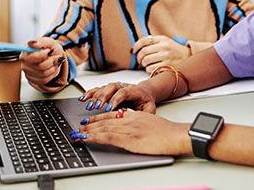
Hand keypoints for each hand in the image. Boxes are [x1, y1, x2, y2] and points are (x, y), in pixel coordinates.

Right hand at [20, 37, 64, 85]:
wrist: (53, 56)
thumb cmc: (50, 48)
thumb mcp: (49, 42)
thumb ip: (41, 42)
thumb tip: (31, 43)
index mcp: (26, 52)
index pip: (32, 57)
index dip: (43, 55)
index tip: (48, 50)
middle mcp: (24, 62)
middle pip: (41, 67)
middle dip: (52, 62)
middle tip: (55, 57)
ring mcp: (27, 72)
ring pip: (44, 74)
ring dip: (53, 68)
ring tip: (53, 63)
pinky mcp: (32, 79)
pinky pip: (44, 80)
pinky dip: (51, 75)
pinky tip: (51, 69)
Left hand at [71, 109, 190, 155]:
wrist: (176, 135)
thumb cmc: (168, 132)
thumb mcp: (150, 123)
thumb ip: (139, 124)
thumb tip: (131, 129)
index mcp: (134, 115)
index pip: (112, 115)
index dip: (98, 118)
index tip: (88, 121)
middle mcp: (129, 119)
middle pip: (104, 120)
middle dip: (89, 124)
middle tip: (77, 127)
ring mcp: (128, 128)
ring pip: (102, 128)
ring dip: (87, 131)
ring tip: (77, 134)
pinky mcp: (129, 139)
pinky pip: (107, 137)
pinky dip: (94, 137)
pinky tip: (86, 138)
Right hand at [79, 81, 156, 112]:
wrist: (145, 93)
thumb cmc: (147, 103)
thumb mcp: (150, 109)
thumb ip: (144, 114)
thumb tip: (136, 120)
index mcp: (134, 90)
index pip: (123, 92)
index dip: (115, 99)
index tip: (108, 109)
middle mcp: (123, 86)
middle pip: (111, 87)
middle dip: (103, 97)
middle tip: (96, 107)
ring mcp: (115, 87)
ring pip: (103, 88)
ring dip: (95, 97)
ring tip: (88, 106)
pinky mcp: (109, 90)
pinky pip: (98, 90)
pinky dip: (90, 93)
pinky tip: (83, 99)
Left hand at [132, 35, 190, 72]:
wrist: (188, 56)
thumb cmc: (173, 50)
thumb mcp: (165, 41)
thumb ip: (153, 43)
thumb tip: (136, 47)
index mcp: (162, 39)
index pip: (144, 40)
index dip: (136, 46)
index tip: (133, 50)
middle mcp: (164, 46)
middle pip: (143, 52)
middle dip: (138, 57)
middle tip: (139, 60)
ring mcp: (166, 56)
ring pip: (146, 61)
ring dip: (143, 64)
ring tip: (146, 64)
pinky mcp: (167, 66)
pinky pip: (151, 69)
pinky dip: (148, 69)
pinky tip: (151, 68)